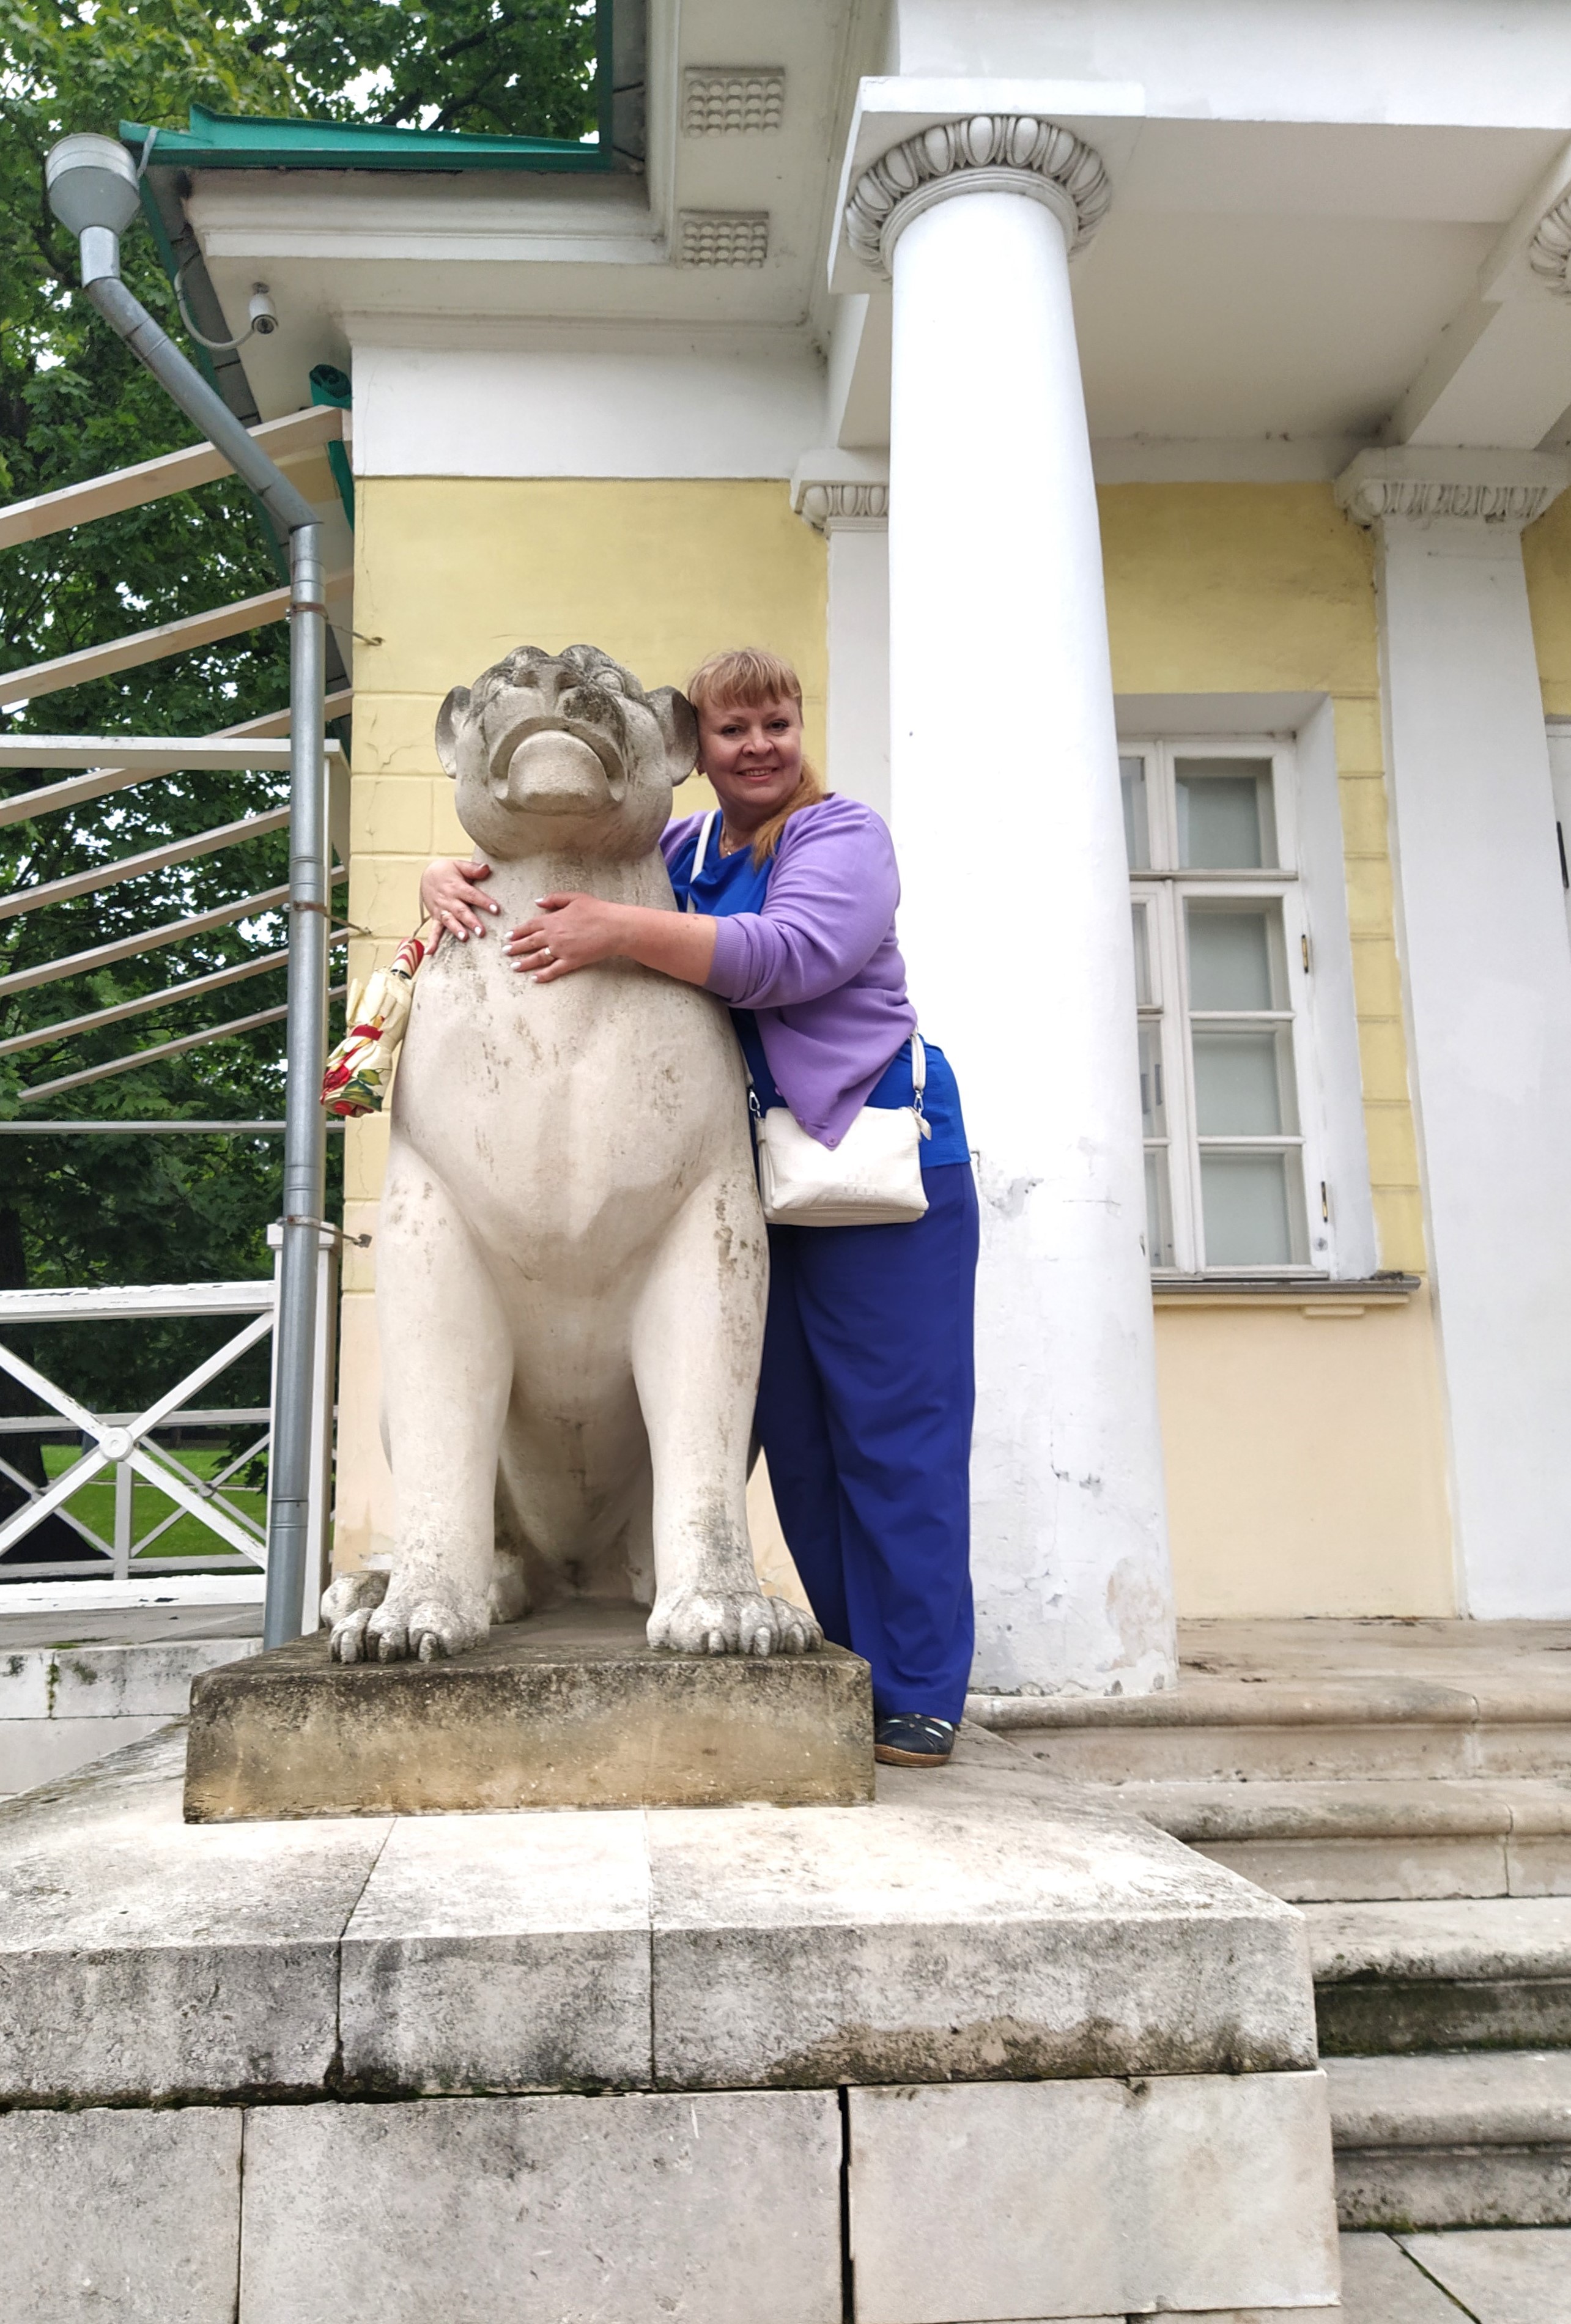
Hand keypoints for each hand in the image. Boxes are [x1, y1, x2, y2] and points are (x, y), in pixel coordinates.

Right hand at [420, 857, 497, 940]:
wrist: (427, 875)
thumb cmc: (447, 871)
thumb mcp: (459, 865)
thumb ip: (473, 869)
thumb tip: (487, 868)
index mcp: (457, 887)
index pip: (472, 895)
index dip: (484, 902)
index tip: (496, 909)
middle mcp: (449, 899)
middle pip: (461, 911)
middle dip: (471, 921)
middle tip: (481, 931)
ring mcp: (441, 909)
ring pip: (449, 920)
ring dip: (456, 930)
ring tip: (464, 938)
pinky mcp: (436, 916)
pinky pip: (433, 929)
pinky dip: (432, 940)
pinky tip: (431, 951)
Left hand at [505, 892, 628, 980]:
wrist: (614, 927)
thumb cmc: (597, 910)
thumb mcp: (575, 897)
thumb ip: (554, 898)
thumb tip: (538, 902)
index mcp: (552, 920)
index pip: (529, 926)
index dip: (518, 932)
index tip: (508, 936)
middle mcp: (553, 936)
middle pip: (529, 943)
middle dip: (515, 948)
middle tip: (505, 952)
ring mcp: (561, 950)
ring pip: (537, 958)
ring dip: (524, 963)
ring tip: (513, 967)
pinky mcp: (571, 962)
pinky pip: (553, 971)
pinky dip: (543, 976)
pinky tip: (534, 979)